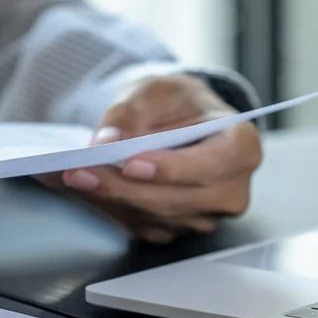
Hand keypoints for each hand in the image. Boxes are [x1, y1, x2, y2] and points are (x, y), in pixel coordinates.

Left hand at [45, 73, 261, 243]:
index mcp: (242, 147)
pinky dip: (111, 207)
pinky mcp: (178, 228)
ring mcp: (206, 215)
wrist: (175, 119)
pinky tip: (85, 188)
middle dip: (125, 187)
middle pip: (178, 199)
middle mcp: (231, 189)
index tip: (130, 164)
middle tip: (81, 171)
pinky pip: (142, 226)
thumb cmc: (176, 102)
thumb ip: (132, 111)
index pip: (211, 166)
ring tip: (75, 176)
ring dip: (112, 199)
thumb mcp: (157, 89)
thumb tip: (106, 142)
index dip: (171, 169)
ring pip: (156, 217)